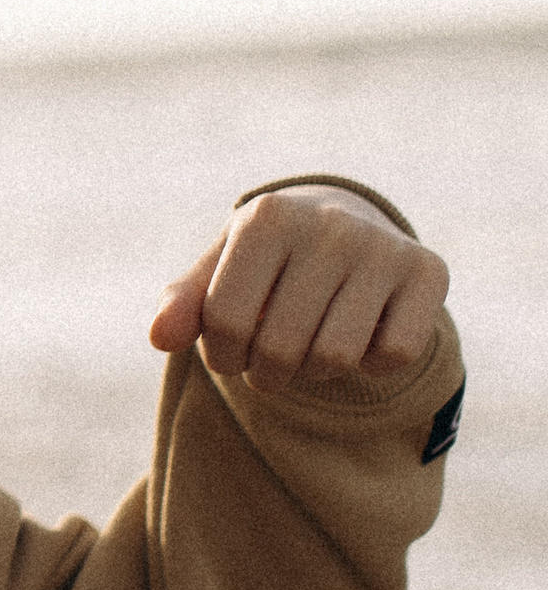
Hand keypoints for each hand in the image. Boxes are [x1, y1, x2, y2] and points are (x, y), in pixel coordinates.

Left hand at [149, 186, 446, 399]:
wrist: (347, 224)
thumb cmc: (268, 260)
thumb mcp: (220, 271)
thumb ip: (185, 304)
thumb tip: (159, 337)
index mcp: (266, 216)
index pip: (226, 321)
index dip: (221, 357)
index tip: (229, 355)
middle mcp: (328, 224)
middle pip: (281, 348)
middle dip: (266, 373)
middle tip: (269, 362)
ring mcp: (382, 246)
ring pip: (337, 358)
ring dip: (314, 373)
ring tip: (308, 349)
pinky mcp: (429, 271)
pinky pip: (392, 356)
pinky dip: (370, 365)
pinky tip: (361, 337)